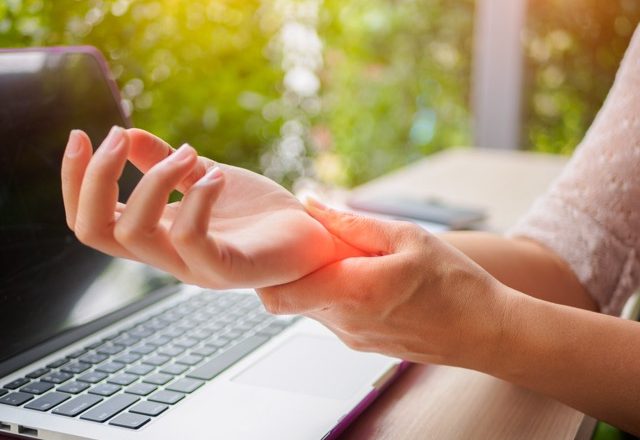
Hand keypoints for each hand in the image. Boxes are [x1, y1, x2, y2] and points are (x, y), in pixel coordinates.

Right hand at [61, 126, 358, 288]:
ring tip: (188, 155)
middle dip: (95, 178)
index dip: (75, 180)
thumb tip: (126, 134)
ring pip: (135, 235)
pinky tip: (216, 177)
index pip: (90, 221)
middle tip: (118, 137)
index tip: (81, 134)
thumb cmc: (259, 212)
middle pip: (96, 232)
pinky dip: (196, 198)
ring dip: (150, 181)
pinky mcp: (229, 270)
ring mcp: (196, 267)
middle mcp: (167, 256)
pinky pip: (192, 239)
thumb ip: (165, 164)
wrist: (312, 237)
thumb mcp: (205, 177)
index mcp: (158, 235)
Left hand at [258, 199, 514, 368]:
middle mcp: (345, 323)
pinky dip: (333, 295)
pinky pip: (331, 317)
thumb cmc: (455, 282)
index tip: (283, 241)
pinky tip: (362, 277)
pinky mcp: (363, 345)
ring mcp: (352, 338)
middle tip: (312, 242)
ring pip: (309, 308)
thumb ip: (351, 222)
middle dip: (290, 270)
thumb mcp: (406, 238)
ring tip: (345, 257)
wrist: (487, 331)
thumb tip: (310, 202)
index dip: (269, 267)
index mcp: (353, 292)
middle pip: (287, 300)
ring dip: (314, 281)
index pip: (277, 292)